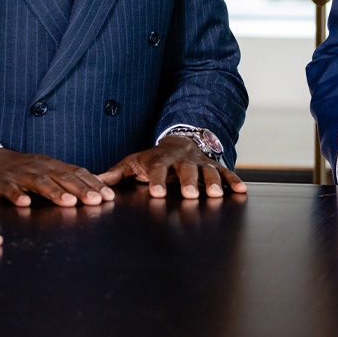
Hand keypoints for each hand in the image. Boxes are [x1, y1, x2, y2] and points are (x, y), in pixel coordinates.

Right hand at [0, 147, 114, 207]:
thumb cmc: (19, 171)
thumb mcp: (43, 171)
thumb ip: (64, 180)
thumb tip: (93, 191)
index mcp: (51, 166)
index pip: (76, 173)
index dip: (93, 184)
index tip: (109, 196)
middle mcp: (39, 168)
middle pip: (63, 177)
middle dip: (81, 189)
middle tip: (96, 200)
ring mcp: (20, 174)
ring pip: (40, 182)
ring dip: (55, 192)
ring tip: (69, 202)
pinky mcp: (1, 183)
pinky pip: (10, 189)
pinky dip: (17, 196)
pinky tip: (25, 204)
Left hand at [99, 136, 246, 198]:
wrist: (179, 141)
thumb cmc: (154, 158)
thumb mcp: (134, 162)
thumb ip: (117, 172)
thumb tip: (97, 181)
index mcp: (161, 159)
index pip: (158, 169)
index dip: (157, 181)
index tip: (156, 194)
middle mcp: (182, 160)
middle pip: (185, 170)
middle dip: (188, 182)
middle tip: (189, 195)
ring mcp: (200, 162)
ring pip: (207, 171)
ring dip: (212, 182)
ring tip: (214, 195)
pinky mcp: (214, 165)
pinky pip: (225, 172)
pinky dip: (233, 181)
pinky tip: (240, 191)